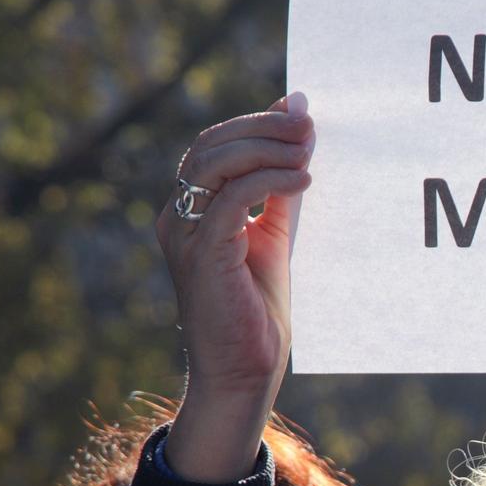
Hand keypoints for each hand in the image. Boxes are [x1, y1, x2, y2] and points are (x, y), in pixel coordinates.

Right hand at [157, 93, 314, 480]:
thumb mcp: (272, 236)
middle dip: (263, 128)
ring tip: (309, 150)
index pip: (213, 145)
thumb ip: (279, 189)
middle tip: (308, 126)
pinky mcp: (202, 256)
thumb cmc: (256, 311)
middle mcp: (176, 218)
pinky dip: (270, 181)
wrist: (244, 373)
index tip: (300, 112)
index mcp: (188, 211)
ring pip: (216, 164)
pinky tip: (304, 180)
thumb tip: (297, 135)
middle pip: (212, 146)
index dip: (256, 122)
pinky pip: (233, 199)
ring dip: (268, 147)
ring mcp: (184, 236)